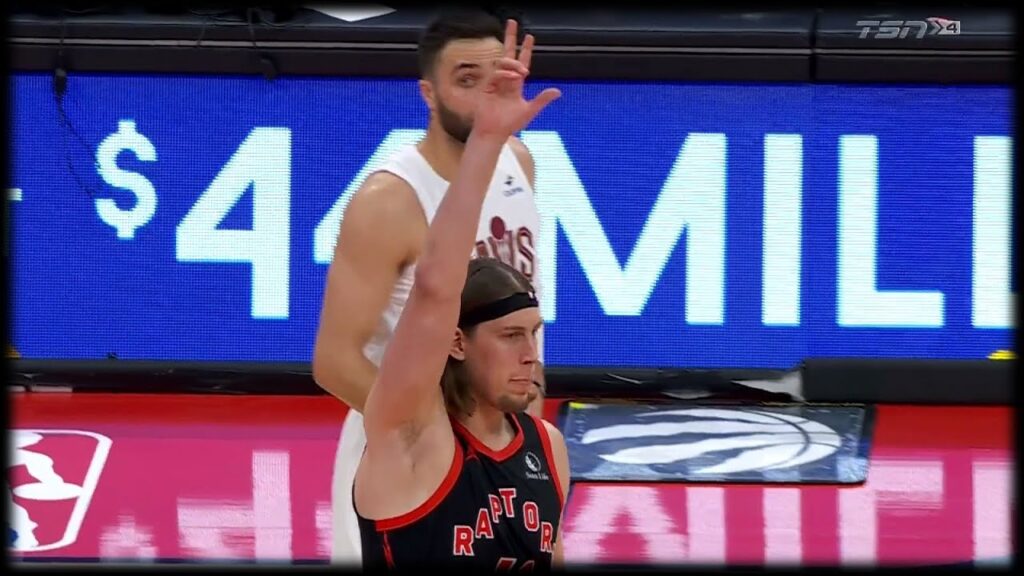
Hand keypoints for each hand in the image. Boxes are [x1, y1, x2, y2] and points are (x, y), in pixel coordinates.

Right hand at [472, 19, 560, 139]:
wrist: (494, 133)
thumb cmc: (509, 125)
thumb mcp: (530, 110)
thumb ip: (542, 100)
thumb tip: (558, 91)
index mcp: (516, 85)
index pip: (522, 63)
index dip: (525, 50)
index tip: (529, 37)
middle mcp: (506, 80)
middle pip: (507, 54)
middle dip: (510, 38)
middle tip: (512, 22)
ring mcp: (495, 82)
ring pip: (503, 63)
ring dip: (513, 63)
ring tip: (522, 71)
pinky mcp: (487, 87)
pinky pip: (497, 73)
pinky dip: (506, 73)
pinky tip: (513, 77)